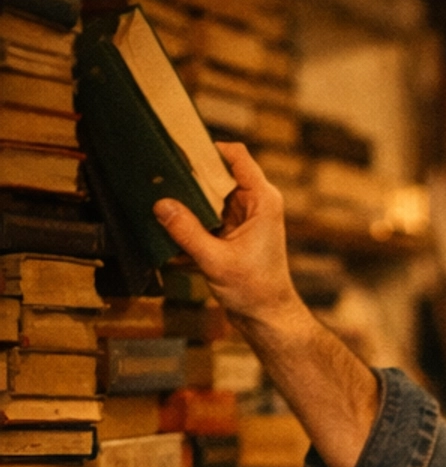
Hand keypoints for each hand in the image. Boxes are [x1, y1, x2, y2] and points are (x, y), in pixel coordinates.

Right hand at [153, 143, 300, 327]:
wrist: (268, 319)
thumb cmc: (255, 291)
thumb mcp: (216, 261)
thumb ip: (187, 231)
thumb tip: (160, 205)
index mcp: (262, 200)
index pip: (235, 155)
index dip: (208, 148)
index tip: (179, 148)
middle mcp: (255, 203)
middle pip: (217, 172)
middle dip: (190, 173)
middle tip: (159, 172)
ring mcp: (243, 217)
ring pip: (209, 193)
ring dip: (186, 196)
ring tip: (157, 192)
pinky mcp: (231, 231)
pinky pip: (206, 213)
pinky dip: (190, 216)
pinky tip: (167, 220)